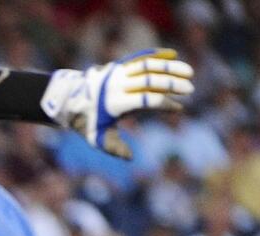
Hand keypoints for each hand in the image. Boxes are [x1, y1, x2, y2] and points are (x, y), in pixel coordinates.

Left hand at [43, 49, 193, 159]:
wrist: (69, 99)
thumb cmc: (86, 122)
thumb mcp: (97, 138)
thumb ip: (115, 147)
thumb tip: (131, 157)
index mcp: (116, 103)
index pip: (147, 100)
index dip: (165, 103)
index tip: (179, 108)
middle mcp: (119, 84)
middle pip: (151, 80)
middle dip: (173, 84)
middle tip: (190, 89)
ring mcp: (120, 72)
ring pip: (149, 65)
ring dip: (170, 67)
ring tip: (188, 72)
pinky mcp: (119, 65)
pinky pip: (140, 57)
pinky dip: (157, 55)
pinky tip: (172, 54)